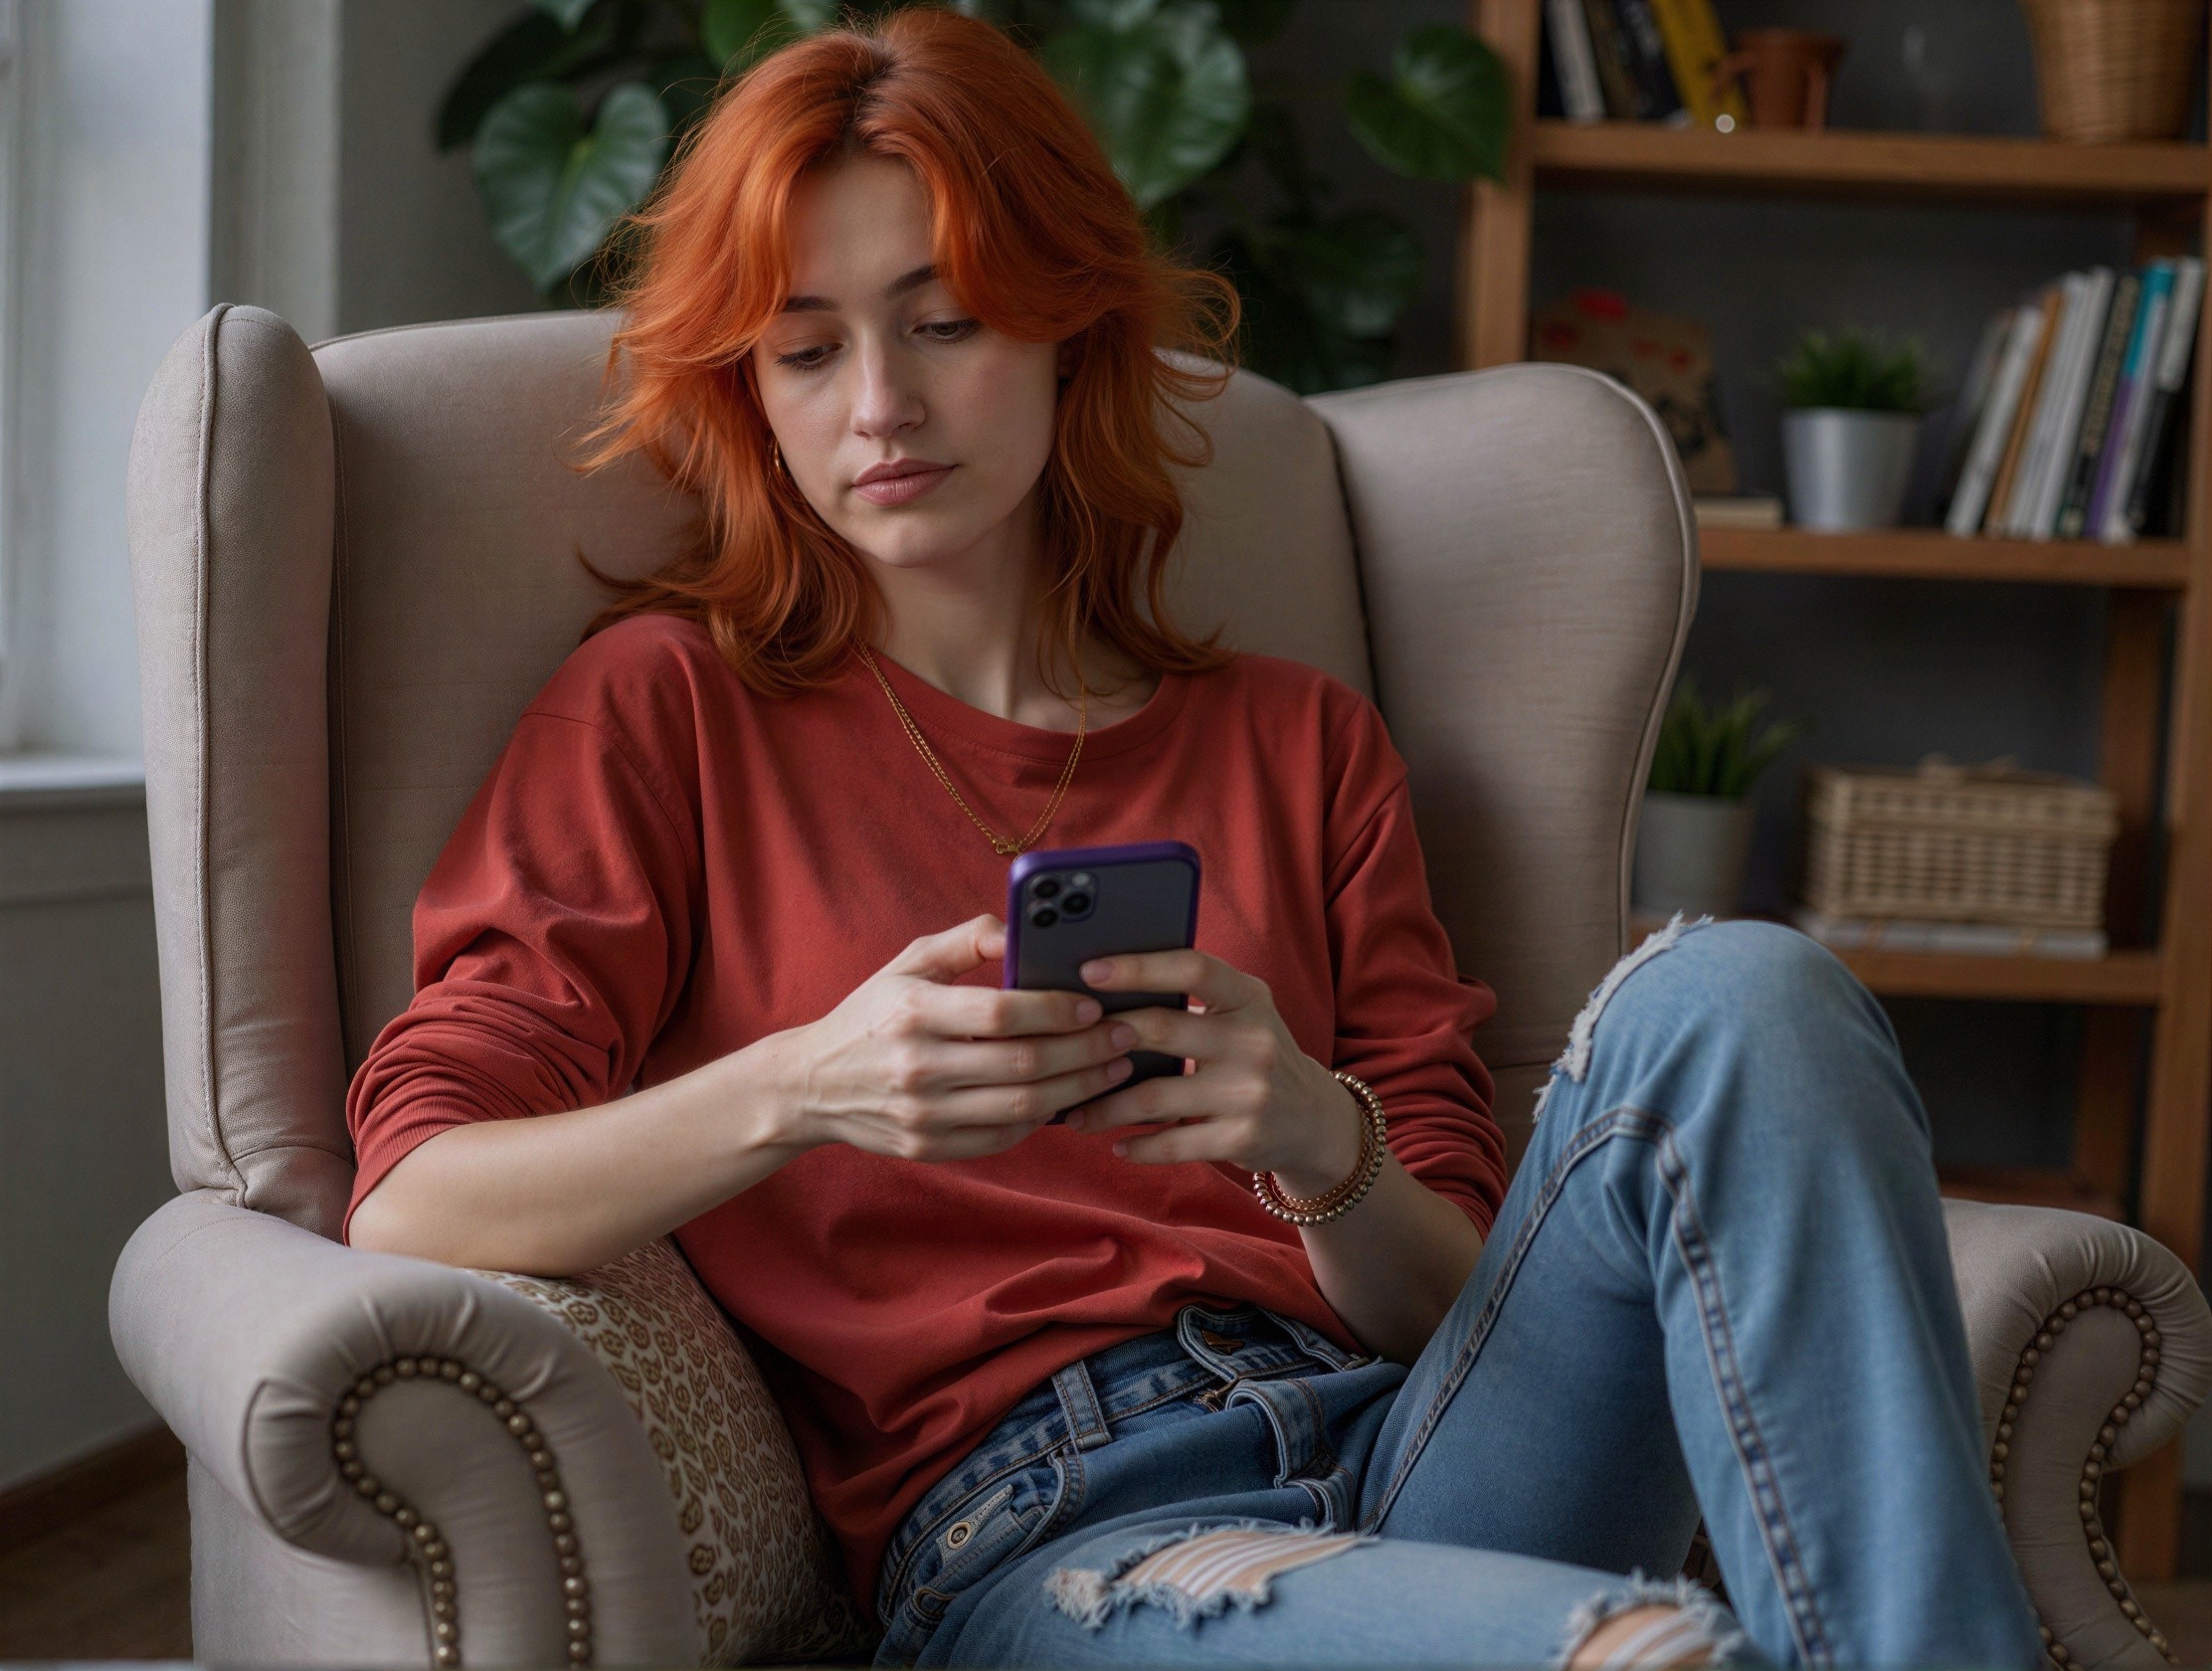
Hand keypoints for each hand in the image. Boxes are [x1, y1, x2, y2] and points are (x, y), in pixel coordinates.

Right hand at [769, 913, 1135, 1162]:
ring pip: (1021, 1108)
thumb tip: (1024, 930)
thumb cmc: (872, 1014)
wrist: (812, 1085)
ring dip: (1078, 1089)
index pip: (999, 1013)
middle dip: (1085, 1052)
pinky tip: (1071, 1098)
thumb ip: (968, 940)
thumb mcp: (907, 962)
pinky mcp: (929, 1147)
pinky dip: (1043, 1119)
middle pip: (1022, 1065)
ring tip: (1113, 1069)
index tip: (1093, 1006)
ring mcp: (923, 1113)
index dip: (1054, 1011)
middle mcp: (918, 1066)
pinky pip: (1002, 1137)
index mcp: (913, 1011)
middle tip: (1124, 1037)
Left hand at [1059, 948, 1363, 1193]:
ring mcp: (1249, 1092)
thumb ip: (1190, 1000)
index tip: (1088, 970)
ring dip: (1105, 1107)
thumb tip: (1102, 991)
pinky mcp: (1242, 1138)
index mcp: (1249, 998)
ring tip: (1074, 1113)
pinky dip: (1136, 1147)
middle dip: (1102, 1040)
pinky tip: (1114, 1144)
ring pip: (1154, 1096)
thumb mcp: (1240, 1015)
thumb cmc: (1251, 1054)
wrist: (1313, 1118)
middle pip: (1161, 1029)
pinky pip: (1172, 1143)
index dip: (1139, 967)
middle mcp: (1254, 1040)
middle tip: (1060, 1052)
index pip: (1193, 968)